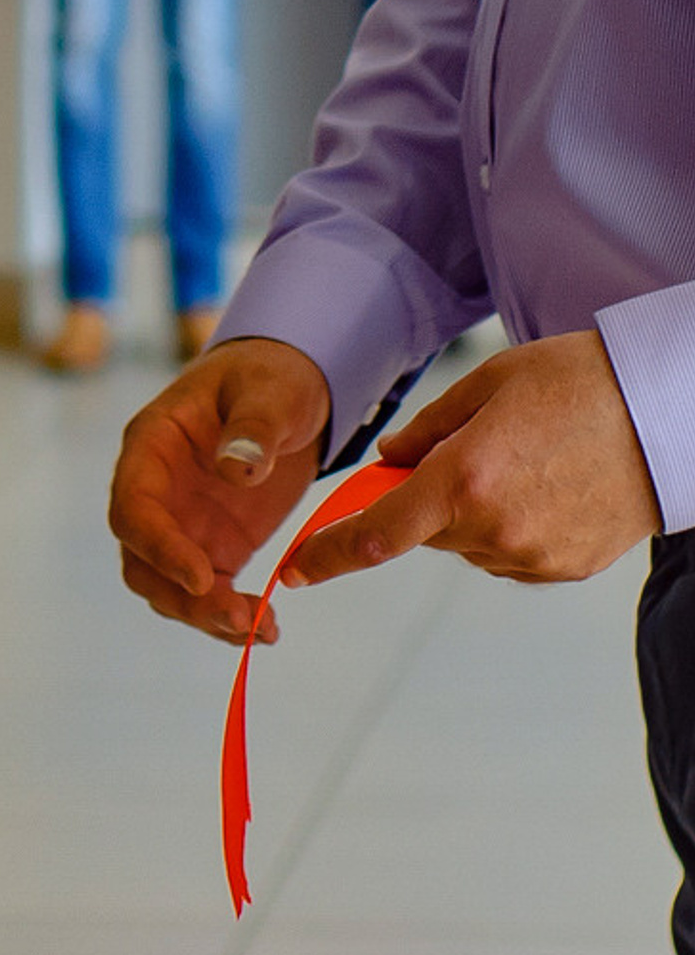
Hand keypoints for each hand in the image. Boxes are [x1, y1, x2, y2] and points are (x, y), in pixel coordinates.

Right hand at [110, 338, 331, 644]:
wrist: (286, 390)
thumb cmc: (268, 378)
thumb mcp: (269, 391)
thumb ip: (253, 427)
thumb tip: (236, 470)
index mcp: (153, 446)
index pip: (133, 505)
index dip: (157, 546)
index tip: (201, 577)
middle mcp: (157, 490)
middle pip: (142, 558)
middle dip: (182, 596)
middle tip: (239, 617)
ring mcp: (182, 521)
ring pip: (168, 585)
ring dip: (204, 615)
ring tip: (261, 629)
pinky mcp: (214, 544)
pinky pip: (207, 591)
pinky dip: (230, 616)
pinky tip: (268, 628)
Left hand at [285, 329, 659, 589]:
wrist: (664, 416)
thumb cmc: (574, 385)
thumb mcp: (486, 385)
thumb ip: (425, 429)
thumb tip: (388, 460)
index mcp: (465, 480)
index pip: (378, 533)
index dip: (330, 554)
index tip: (296, 569)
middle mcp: (495, 529)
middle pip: (423, 529)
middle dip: (423, 497)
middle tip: (462, 450)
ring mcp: (534, 556)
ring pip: (466, 543)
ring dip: (467, 512)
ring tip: (518, 460)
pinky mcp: (565, 568)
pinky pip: (507, 554)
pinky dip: (505, 527)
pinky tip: (539, 488)